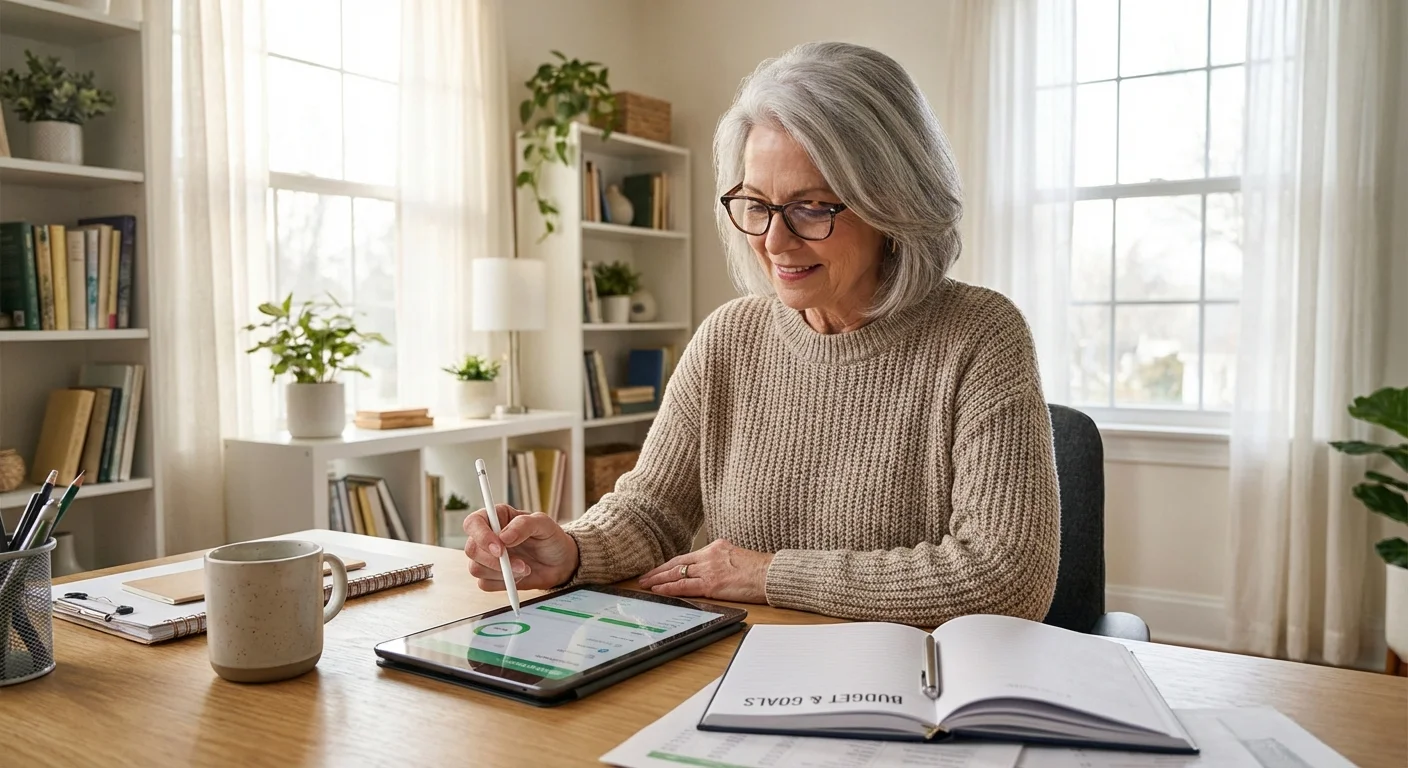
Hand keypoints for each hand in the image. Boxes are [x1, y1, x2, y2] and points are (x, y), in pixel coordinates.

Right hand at [462, 505, 578, 591]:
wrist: (560, 562)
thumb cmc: (551, 538)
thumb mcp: (544, 524)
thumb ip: (524, 525)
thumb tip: (503, 536)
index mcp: (497, 517)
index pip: (473, 523)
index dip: (481, 536)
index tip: (500, 548)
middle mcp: (488, 536)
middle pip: (471, 549)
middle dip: (494, 560)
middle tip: (520, 564)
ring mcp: (487, 557)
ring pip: (476, 568)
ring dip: (502, 573)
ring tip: (525, 568)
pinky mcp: (490, 576)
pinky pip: (484, 584)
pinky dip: (503, 583)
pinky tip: (519, 576)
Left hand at [637, 539, 773, 603]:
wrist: (771, 574)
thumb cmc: (760, 570)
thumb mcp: (738, 557)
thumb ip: (723, 561)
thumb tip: (716, 570)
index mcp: (716, 547)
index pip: (687, 556)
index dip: (670, 564)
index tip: (659, 569)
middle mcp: (709, 556)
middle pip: (677, 563)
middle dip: (659, 571)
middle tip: (644, 577)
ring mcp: (709, 569)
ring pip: (677, 573)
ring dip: (658, 579)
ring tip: (645, 584)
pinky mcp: (711, 584)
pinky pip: (684, 586)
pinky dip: (668, 588)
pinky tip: (658, 590)